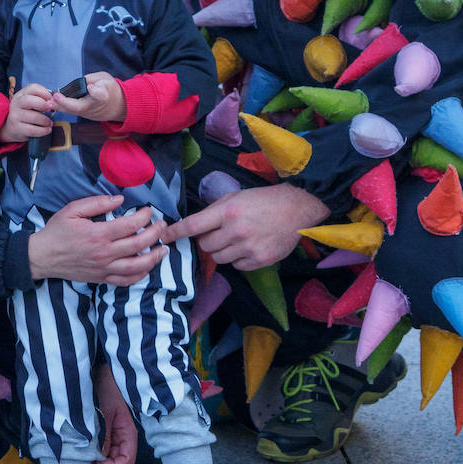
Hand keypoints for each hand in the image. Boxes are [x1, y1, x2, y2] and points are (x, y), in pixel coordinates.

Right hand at [0, 83, 53, 144]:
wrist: (12, 128)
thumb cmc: (27, 113)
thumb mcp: (31, 103)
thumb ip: (41, 99)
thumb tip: (55, 101)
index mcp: (21, 94)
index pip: (32, 88)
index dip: (45, 93)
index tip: (51, 99)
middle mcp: (16, 103)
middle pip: (29, 100)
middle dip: (43, 105)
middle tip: (51, 110)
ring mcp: (15, 116)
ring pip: (33, 116)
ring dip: (45, 120)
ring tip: (50, 123)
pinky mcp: (17, 128)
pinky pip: (32, 130)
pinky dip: (42, 130)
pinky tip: (47, 130)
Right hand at [29, 194, 165, 285]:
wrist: (42, 257)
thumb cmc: (57, 231)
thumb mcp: (73, 210)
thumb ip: (97, 203)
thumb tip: (119, 199)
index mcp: (98, 234)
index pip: (130, 225)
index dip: (145, 216)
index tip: (149, 210)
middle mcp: (104, 253)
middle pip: (138, 244)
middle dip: (155, 233)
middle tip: (162, 225)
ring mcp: (104, 268)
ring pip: (136, 266)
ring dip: (154, 258)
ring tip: (164, 249)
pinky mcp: (101, 279)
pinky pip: (125, 281)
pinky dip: (140, 276)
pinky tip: (148, 268)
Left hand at [50, 72, 125, 123]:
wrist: (117, 106)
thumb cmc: (110, 89)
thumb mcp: (105, 78)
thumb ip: (92, 79)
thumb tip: (80, 83)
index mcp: (104, 95)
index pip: (100, 95)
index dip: (95, 92)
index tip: (91, 88)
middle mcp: (95, 106)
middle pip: (81, 107)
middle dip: (67, 103)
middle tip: (56, 97)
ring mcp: (88, 113)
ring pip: (73, 111)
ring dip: (60, 107)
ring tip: (49, 102)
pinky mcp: (83, 115)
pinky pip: (71, 112)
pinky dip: (61, 108)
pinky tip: (50, 104)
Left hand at [94, 362, 137, 463]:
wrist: (102, 373)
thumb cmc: (108, 389)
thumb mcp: (104, 414)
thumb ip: (103, 436)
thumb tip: (99, 457)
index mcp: (128, 432)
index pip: (127, 460)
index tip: (97, 462)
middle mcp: (122, 436)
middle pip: (116, 460)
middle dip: (102, 463)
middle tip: (86, 459)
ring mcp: (113, 434)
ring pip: (107, 455)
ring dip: (96, 456)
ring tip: (83, 452)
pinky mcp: (104, 430)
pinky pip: (101, 445)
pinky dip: (93, 448)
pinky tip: (84, 444)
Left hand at [163, 183, 329, 270]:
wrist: (297, 210)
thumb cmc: (264, 200)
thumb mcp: (236, 197)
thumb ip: (215, 212)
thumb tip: (194, 227)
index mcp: (227, 211)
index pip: (193, 226)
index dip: (176, 233)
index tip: (165, 237)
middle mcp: (236, 231)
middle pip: (205, 245)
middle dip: (208, 240)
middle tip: (220, 232)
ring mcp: (248, 248)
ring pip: (219, 258)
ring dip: (221, 251)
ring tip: (235, 239)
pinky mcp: (259, 261)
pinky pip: (236, 266)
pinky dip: (237, 259)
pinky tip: (248, 247)